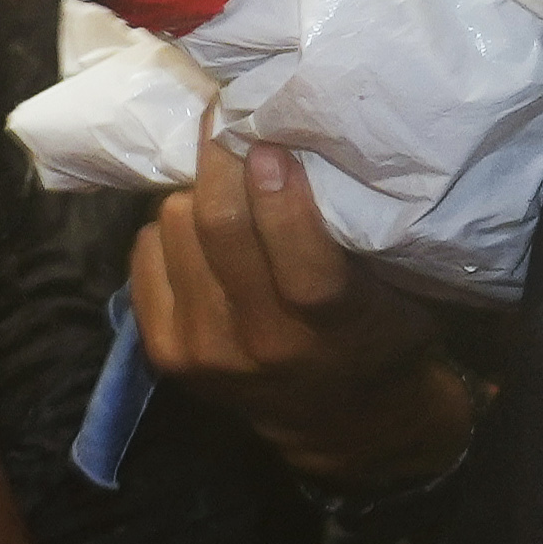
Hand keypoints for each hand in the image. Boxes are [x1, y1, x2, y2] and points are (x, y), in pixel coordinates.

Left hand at [129, 136, 470, 490]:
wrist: (343, 424)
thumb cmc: (379, 334)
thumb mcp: (396, 288)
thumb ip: (355, 228)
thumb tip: (306, 138)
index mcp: (331, 324)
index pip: (296, 251)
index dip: (277, 186)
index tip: (268, 132)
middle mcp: (261, 341)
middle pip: (218, 224)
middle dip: (220, 159)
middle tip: (228, 119)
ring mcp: (205, 350)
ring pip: (175, 227)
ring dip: (196, 195)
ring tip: (221, 184)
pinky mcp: (167, 354)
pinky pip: (146, 253)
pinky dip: (168, 231)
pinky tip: (197, 231)